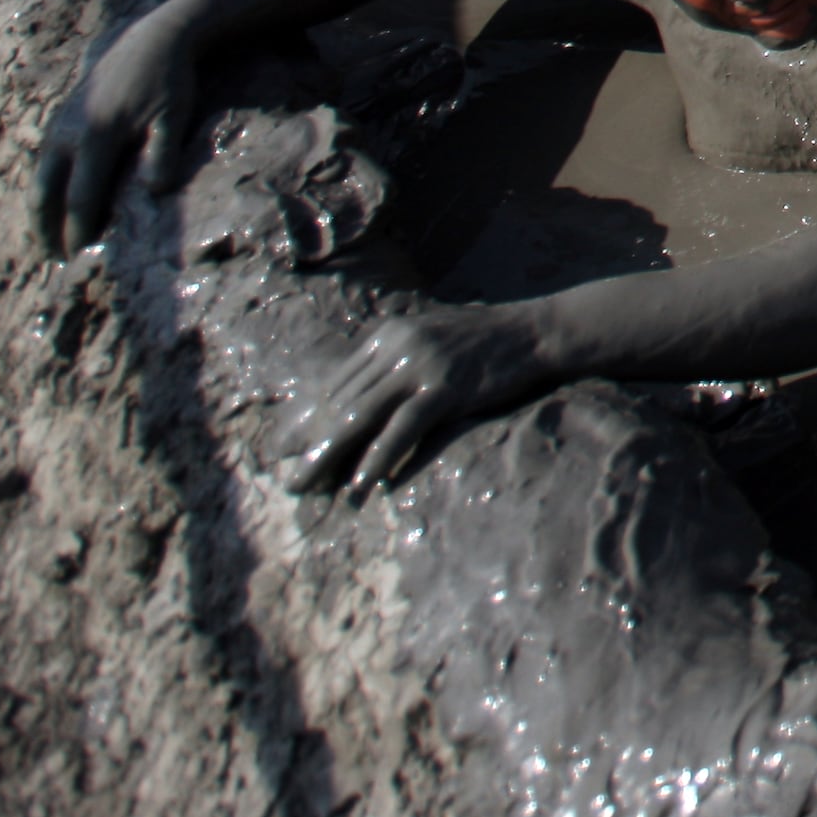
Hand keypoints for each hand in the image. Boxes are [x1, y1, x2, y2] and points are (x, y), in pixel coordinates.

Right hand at [36, 32, 195, 253]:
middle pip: (44, 193)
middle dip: (46, 230)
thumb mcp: (173, 115)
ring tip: (51, 244)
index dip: (77, 231)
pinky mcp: (58, 118)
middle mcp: (67, 132)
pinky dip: (45, 190)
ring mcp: (58, 124)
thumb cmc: (168, 82)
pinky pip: (43, 163)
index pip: (80, 197)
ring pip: (38, 179)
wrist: (151, 40)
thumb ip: (163, 152)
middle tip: (56, 261)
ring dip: (40, 213)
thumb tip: (154, 190)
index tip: (81, 259)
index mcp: (96, 135)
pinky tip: (56, 208)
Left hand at [286, 307, 555, 492]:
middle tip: (286, 477)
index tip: (283, 448)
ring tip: (306, 484)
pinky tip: (361, 482)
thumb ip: (393, 367)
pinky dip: (378, 457)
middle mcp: (396, 344)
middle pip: (341, 400)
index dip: (306, 419)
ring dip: (329, 455)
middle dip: (309, 443)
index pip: (336, 382)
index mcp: (386, 334)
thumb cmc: (482, 345)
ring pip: (361, 415)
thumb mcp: (428, 345)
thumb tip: (359, 406)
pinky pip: (402, 427)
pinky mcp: (445, 386)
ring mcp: (420, 364)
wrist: (533, 332)